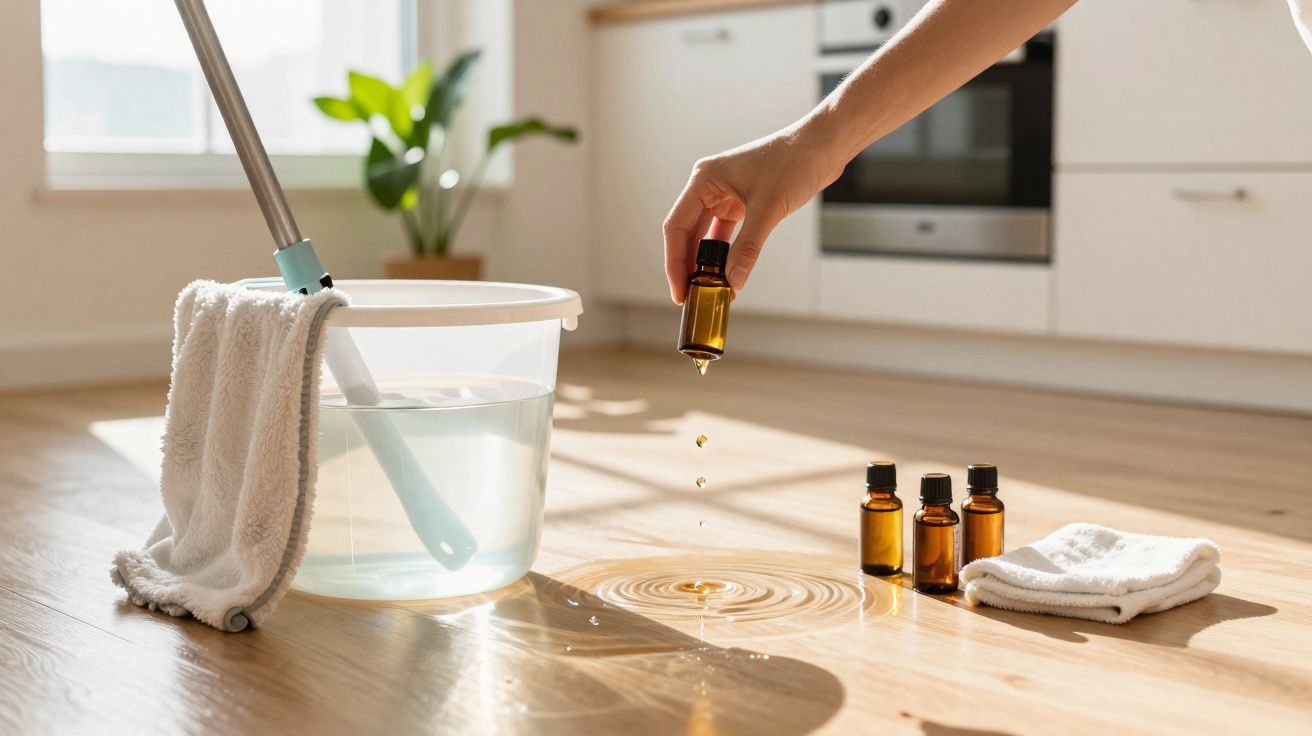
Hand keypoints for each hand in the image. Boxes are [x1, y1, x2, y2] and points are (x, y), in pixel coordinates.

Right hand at [662, 122, 843, 303]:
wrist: (822, 147)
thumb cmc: (794, 162)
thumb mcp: (768, 208)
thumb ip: (748, 247)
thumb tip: (733, 281)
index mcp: (704, 179)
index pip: (676, 227)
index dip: (674, 261)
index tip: (679, 290)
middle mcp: (709, 186)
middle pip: (687, 234)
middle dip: (688, 266)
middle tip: (691, 296)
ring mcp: (725, 195)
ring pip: (706, 237)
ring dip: (708, 263)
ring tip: (710, 291)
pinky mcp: (742, 203)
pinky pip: (726, 235)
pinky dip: (727, 255)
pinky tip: (729, 275)